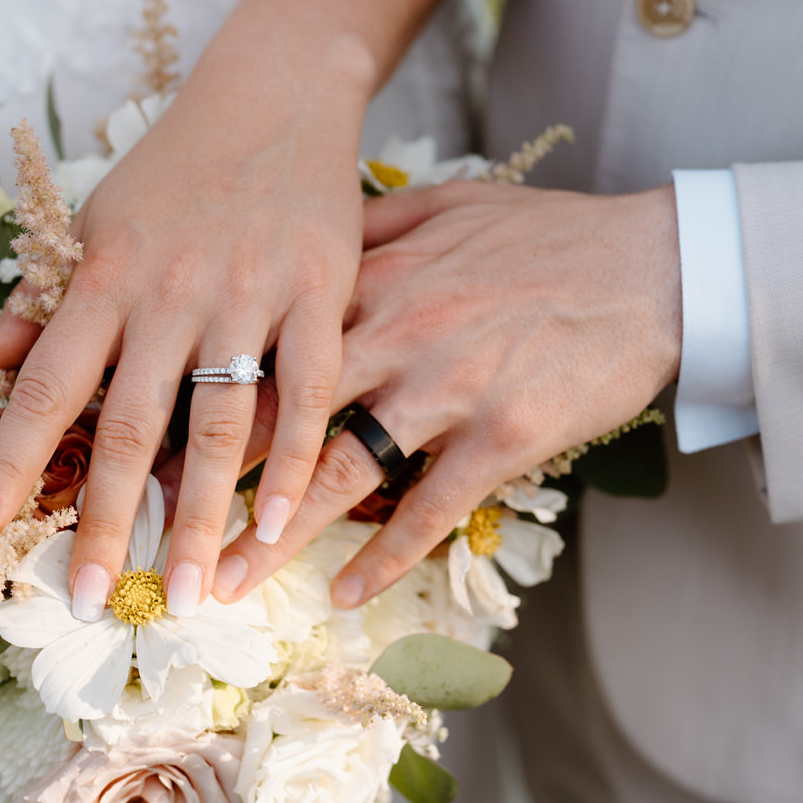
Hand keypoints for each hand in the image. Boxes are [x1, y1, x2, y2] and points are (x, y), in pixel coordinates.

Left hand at [0, 0, 395, 622]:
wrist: (275, 94)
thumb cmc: (173, 168)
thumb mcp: (92, 221)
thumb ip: (39, 301)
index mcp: (103, 277)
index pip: (42, 385)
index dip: (5, 462)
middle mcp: (168, 293)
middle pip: (129, 425)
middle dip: (107, 521)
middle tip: (87, 599)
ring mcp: (247, 295)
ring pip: (220, 421)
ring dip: (202, 514)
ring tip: (187, 592)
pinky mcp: (320, 292)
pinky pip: (307, 389)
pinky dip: (293, 459)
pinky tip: (277, 524)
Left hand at [194, 180, 682, 607]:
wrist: (652, 264)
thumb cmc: (546, 237)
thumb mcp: (446, 208)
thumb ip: (368, 231)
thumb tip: (304, 243)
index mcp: (374, 282)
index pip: (267, 347)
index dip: (202, 398)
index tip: (149, 439)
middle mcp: (398, 336)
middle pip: (283, 420)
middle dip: (212, 482)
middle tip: (158, 532)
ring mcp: (450, 390)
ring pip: (342, 474)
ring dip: (277, 538)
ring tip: (227, 583)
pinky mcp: (504, 438)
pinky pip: (430, 510)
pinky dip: (386, 557)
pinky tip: (345, 594)